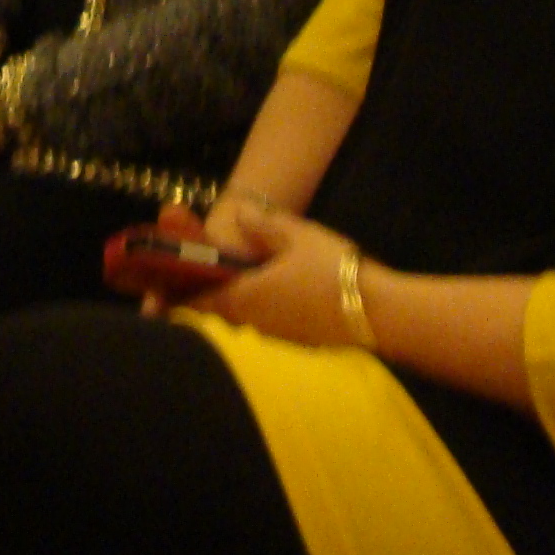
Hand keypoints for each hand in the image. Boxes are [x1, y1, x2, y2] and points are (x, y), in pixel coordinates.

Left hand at [198, 203, 368, 351]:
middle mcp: (255, 323)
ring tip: (253, 275)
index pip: (201, 301)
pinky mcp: (300, 342)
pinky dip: (269, 309)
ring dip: (246, 300)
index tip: (178, 281)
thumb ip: (263, 224)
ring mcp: (278, 336)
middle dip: (218, 292)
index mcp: (245, 297)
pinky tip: (286, 292)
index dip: (187, 292)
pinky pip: (272, 324)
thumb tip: (237, 213)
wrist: (377, 313)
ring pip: (249, 318)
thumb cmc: (330, 270)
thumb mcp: (297, 236)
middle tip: (220, 270)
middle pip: (225, 310)